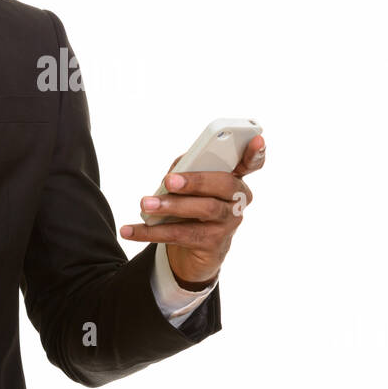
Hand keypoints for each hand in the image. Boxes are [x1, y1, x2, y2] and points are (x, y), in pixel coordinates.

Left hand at [120, 134, 264, 287]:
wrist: (194, 251)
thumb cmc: (192, 206)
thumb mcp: (191, 185)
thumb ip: (187, 169)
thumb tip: (175, 172)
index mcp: (234, 179)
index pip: (251, 163)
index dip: (256, 152)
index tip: (258, 138)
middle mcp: (238, 200)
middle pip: (223, 185)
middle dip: (196, 180)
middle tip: (169, 180)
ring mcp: (228, 223)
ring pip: (204, 209)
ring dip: (171, 206)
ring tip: (145, 204)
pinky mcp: (213, 245)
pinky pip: (180, 235)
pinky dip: (151, 232)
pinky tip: (129, 230)